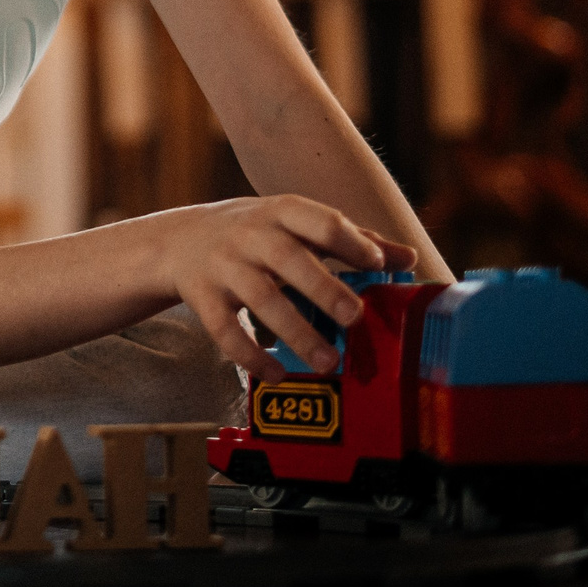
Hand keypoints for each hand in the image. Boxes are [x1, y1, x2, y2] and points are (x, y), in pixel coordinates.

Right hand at [158, 195, 416, 379]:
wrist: (179, 241)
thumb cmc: (255, 233)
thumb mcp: (295, 224)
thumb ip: (350, 239)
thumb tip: (408, 257)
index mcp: (280, 212)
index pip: (318, 221)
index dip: (350, 242)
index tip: (376, 265)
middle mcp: (249, 235)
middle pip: (289, 258)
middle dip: (323, 288)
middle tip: (354, 317)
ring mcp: (223, 266)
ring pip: (261, 299)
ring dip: (296, 331)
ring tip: (327, 360)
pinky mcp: (202, 297)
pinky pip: (225, 330)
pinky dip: (251, 355)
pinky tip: (276, 374)